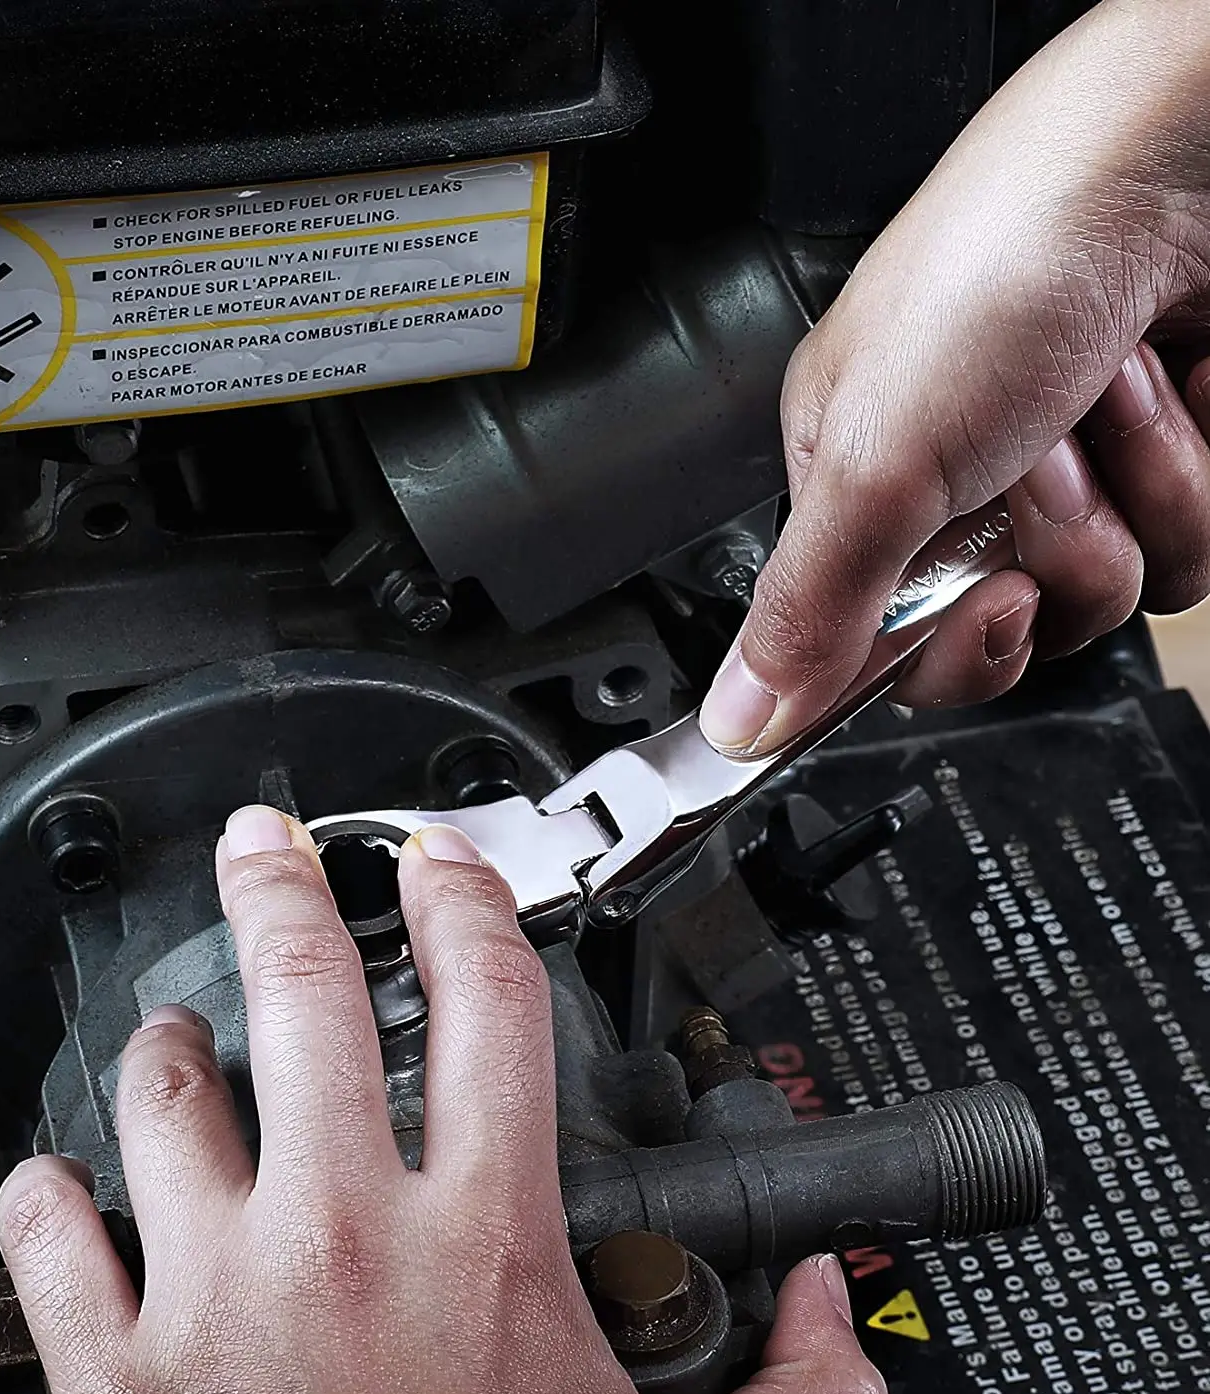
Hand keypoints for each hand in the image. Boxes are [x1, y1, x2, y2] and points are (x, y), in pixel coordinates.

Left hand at [0, 805, 887, 1393]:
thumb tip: (841, 1319)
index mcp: (486, 1243)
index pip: (487, 998)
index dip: (464, 900)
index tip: (439, 864)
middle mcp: (345, 1239)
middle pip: (304, 993)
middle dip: (279, 889)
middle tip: (264, 846)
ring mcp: (217, 1300)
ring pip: (164, 1098)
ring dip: (165, 1048)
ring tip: (175, 1032)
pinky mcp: (117, 1385)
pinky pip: (50, 1240)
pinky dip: (48, 1196)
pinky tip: (62, 1185)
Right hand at [701, 0, 1209, 754]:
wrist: (1167, 164)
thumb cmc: (1002, 263)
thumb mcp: (875, 462)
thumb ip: (808, 607)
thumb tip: (740, 716)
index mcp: (857, 486)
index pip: (887, 643)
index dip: (948, 648)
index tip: (985, 605)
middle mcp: (958, 487)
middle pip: (1012, 627)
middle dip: (1051, 560)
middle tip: (1037, 478)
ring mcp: (1069, 473)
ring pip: (1114, 591)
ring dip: (1132, 499)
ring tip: (1102, 399)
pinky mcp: (1161, 459)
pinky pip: (1189, 543)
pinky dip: (1189, 470)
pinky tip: (1164, 386)